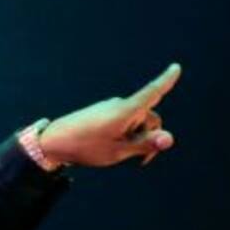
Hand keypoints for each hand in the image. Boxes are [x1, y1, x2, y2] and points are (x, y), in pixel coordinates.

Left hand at [39, 63, 180, 167]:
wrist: (53, 142)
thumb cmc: (85, 147)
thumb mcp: (118, 151)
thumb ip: (145, 144)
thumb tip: (169, 139)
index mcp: (125, 111)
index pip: (152, 93)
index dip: (166, 81)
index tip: (176, 67)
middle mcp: (120, 105)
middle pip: (150, 118)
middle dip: (151, 137)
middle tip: (141, 162)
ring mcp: (111, 107)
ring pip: (137, 122)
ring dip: (136, 138)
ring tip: (118, 153)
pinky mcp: (103, 112)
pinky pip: (124, 122)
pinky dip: (126, 134)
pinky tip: (111, 147)